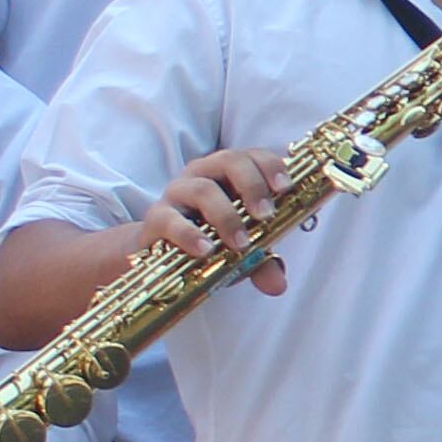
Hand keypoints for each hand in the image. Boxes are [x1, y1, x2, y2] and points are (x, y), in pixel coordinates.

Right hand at [139, 148, 294, 295]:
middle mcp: (203, 175)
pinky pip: (171, 220)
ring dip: (227, 216)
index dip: (271, 166)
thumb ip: (262, 264)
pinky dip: (190, 235)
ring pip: (203, 189)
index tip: (285, 188)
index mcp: (228, 173)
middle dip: (252, 186)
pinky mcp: (156, 218)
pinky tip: (206, 250)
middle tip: (266, 214)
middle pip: (229, 161)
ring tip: (241, 244)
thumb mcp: (241, 252)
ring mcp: (178, 193)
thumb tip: (278, 285)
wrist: (160, 258)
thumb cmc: (209, 242)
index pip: (252, 155)